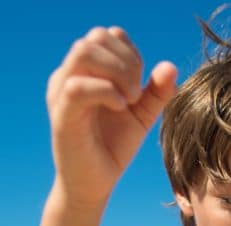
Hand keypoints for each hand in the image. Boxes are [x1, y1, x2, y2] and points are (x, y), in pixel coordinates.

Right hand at [47, 26, 177, 205]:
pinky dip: (107, 92)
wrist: (94, 186)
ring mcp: (61, 94)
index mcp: (84, 72)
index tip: (141, 83)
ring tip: (131, 99)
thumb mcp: (142, 115)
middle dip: (126, 60)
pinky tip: (122, 107)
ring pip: (83, 52)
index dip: (130, 52)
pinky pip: (77, 87)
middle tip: (138, 92)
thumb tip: (170, 66)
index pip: (107, 35)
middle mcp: (68, 76)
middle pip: (95, 37)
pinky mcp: (61, 115)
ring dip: (117, 71)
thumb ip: (157, 91)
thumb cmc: (113, 148)